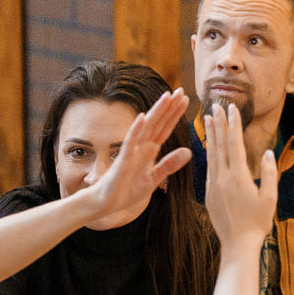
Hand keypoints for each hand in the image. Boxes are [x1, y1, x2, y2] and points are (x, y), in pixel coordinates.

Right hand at [82, 89, 190, 225]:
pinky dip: (135, 130)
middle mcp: (140, 147)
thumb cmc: (126, 191)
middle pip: (157, 124)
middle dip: (169, 108)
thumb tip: (188, 152)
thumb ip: (169, 165)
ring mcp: (131, 152)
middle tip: (181, 90)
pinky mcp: (122, 161)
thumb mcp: (154, 179)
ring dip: (156, 112)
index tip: (185, 99)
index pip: (164, 128)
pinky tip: (142, 117)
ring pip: (146, 128)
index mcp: (149, 151)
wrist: (106, 203)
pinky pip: (129, 143)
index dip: (174, 114)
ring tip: (167, 96)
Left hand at [204, 103, 277, 250]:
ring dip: (210, 135)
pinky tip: (208, 144)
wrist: (237, 244)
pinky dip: (208, 152)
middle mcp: (222, 178)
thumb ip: (270, 173)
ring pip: (211, 154)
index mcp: (239, 177)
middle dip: (218, 123)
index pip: (235, 143)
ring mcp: (213, 185)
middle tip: (215, 105)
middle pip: (220, 145)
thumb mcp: (270, 197)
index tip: (232, 107)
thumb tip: (268, 152)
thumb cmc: (258, 222)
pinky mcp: (208, 193)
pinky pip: (208, 167)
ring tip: (207, 118)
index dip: (233, 124)